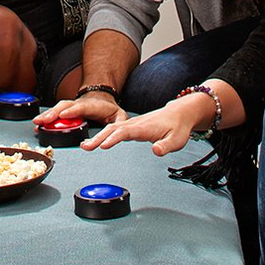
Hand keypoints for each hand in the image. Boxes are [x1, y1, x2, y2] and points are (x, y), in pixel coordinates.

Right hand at [35, 94, 127, 126]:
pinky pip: (55, 112)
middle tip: (43, 120)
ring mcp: (71, 107)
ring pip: (57, 108)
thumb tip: (118, 132)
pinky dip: (46, 117)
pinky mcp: (66, 110)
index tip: (62, 115)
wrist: (101, 98)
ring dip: (47, 115)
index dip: (72, 111)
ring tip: (37, 122)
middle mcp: (79, 105)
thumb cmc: (108, 109)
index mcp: (92, 106)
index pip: (81, 107)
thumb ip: (121, 122)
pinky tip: (38, 124)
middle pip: (64, 106)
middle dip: (53, 113)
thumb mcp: (120, 115)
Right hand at [80, 100, 199, 156]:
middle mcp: (135, 124)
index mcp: (144, 127)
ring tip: (85, 146)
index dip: (114, 138)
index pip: (125, 132)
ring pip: (111, 128)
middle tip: (85, 147)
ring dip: (97, 136)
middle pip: (113, 129)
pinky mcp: (131, 126)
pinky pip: (114, 129)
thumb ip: (166, 146)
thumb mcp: (177, 140)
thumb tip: (156, 151)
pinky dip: (103, 134)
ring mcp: (132, 124)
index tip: (103, 145)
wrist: (178, 113)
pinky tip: (96, 141)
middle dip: (98, 138)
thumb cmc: (178, 127)